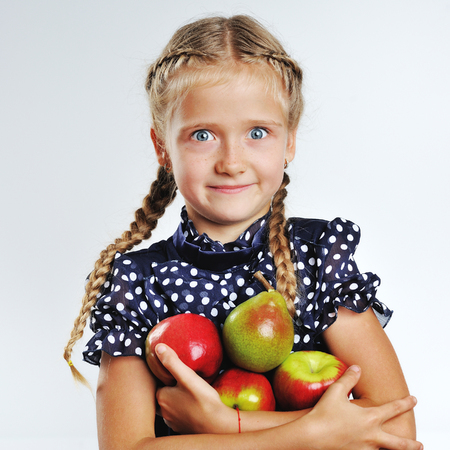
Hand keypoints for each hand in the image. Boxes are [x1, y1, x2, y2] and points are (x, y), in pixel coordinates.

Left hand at [154, 344, 234, 433]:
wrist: (218, 426)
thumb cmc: (203, 400)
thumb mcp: (187, 377)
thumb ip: (172, 362)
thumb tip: (158, 347)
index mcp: (161, 397)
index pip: (157, 383)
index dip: (164, 376)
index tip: (173, 371)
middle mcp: (164, 412)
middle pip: (162, 394)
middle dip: (168, 388)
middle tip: (180, 380)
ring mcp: (173, 421)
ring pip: (170, 406)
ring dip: (175, 399)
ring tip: (186, 390)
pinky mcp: (183, 428)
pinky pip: (179, 415)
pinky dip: (183, 409)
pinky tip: (193, 404)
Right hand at [299, 366, 422, 449]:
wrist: (312, 436)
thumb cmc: (323, 413)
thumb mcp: (336, 391)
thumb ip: (349, 378)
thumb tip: (357, 367)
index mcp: (370, 418)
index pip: (394, 409)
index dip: (406, 403)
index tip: (414, 400)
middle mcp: (372, 436)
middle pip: (399, 443)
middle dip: (411, 444)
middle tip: (420, 444)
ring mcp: (365, 449)